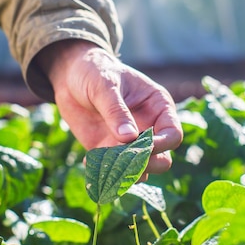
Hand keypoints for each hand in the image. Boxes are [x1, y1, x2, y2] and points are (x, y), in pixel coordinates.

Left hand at [36, 40, 182, 179]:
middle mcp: (148, 128)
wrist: (71, 76)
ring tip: (104, 162)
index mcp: (158, 107)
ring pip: (139, 170)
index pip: (173, 134)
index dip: (162, 144)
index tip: (143, 147)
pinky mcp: (109, 151)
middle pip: (161, 159)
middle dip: (145, 164)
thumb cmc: (95, 72)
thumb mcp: (104, 85)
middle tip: (124, 161)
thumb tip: (129, 138)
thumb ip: (116, 110)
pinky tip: (87, 160)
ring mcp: (129, 143)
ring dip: (124, 172)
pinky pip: (112, 170)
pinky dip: (102, 171)